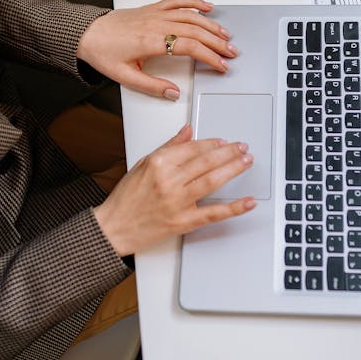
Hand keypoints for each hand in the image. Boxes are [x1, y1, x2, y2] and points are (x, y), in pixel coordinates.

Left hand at [76, 0, 236, 99]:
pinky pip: (178, 1)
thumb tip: (172, 93)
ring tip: (226, 35)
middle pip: (196, 31)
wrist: (86, 32)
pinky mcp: (152, 8)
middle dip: (217, 42)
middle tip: (232, 53)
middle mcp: (156, 24)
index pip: (190, 47)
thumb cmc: (102, 51)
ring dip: (211, 25)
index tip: (221, 65)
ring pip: (191, 16)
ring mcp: (155, 14)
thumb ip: (151, 86)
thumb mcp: (124, 76)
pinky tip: (207, 6)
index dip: (209, 57)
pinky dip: (195, 2)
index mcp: (151, 41)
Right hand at [93, 124, 255, 254]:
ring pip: (212, 181)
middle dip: (229, 152)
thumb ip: (169, 146)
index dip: (212, 144)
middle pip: (206, 162)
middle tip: (242, 147)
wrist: (112, 228)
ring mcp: (177, 202)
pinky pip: (212, 213)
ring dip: (233, 169)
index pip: (193, 148)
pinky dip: (233, 208)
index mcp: (158, 163)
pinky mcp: (182, 222)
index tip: (223, 142)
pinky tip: (247, 202)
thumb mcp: (143, 163)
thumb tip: (187, 131)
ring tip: (246, 161)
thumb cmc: (126, 197)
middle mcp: (169, 180)